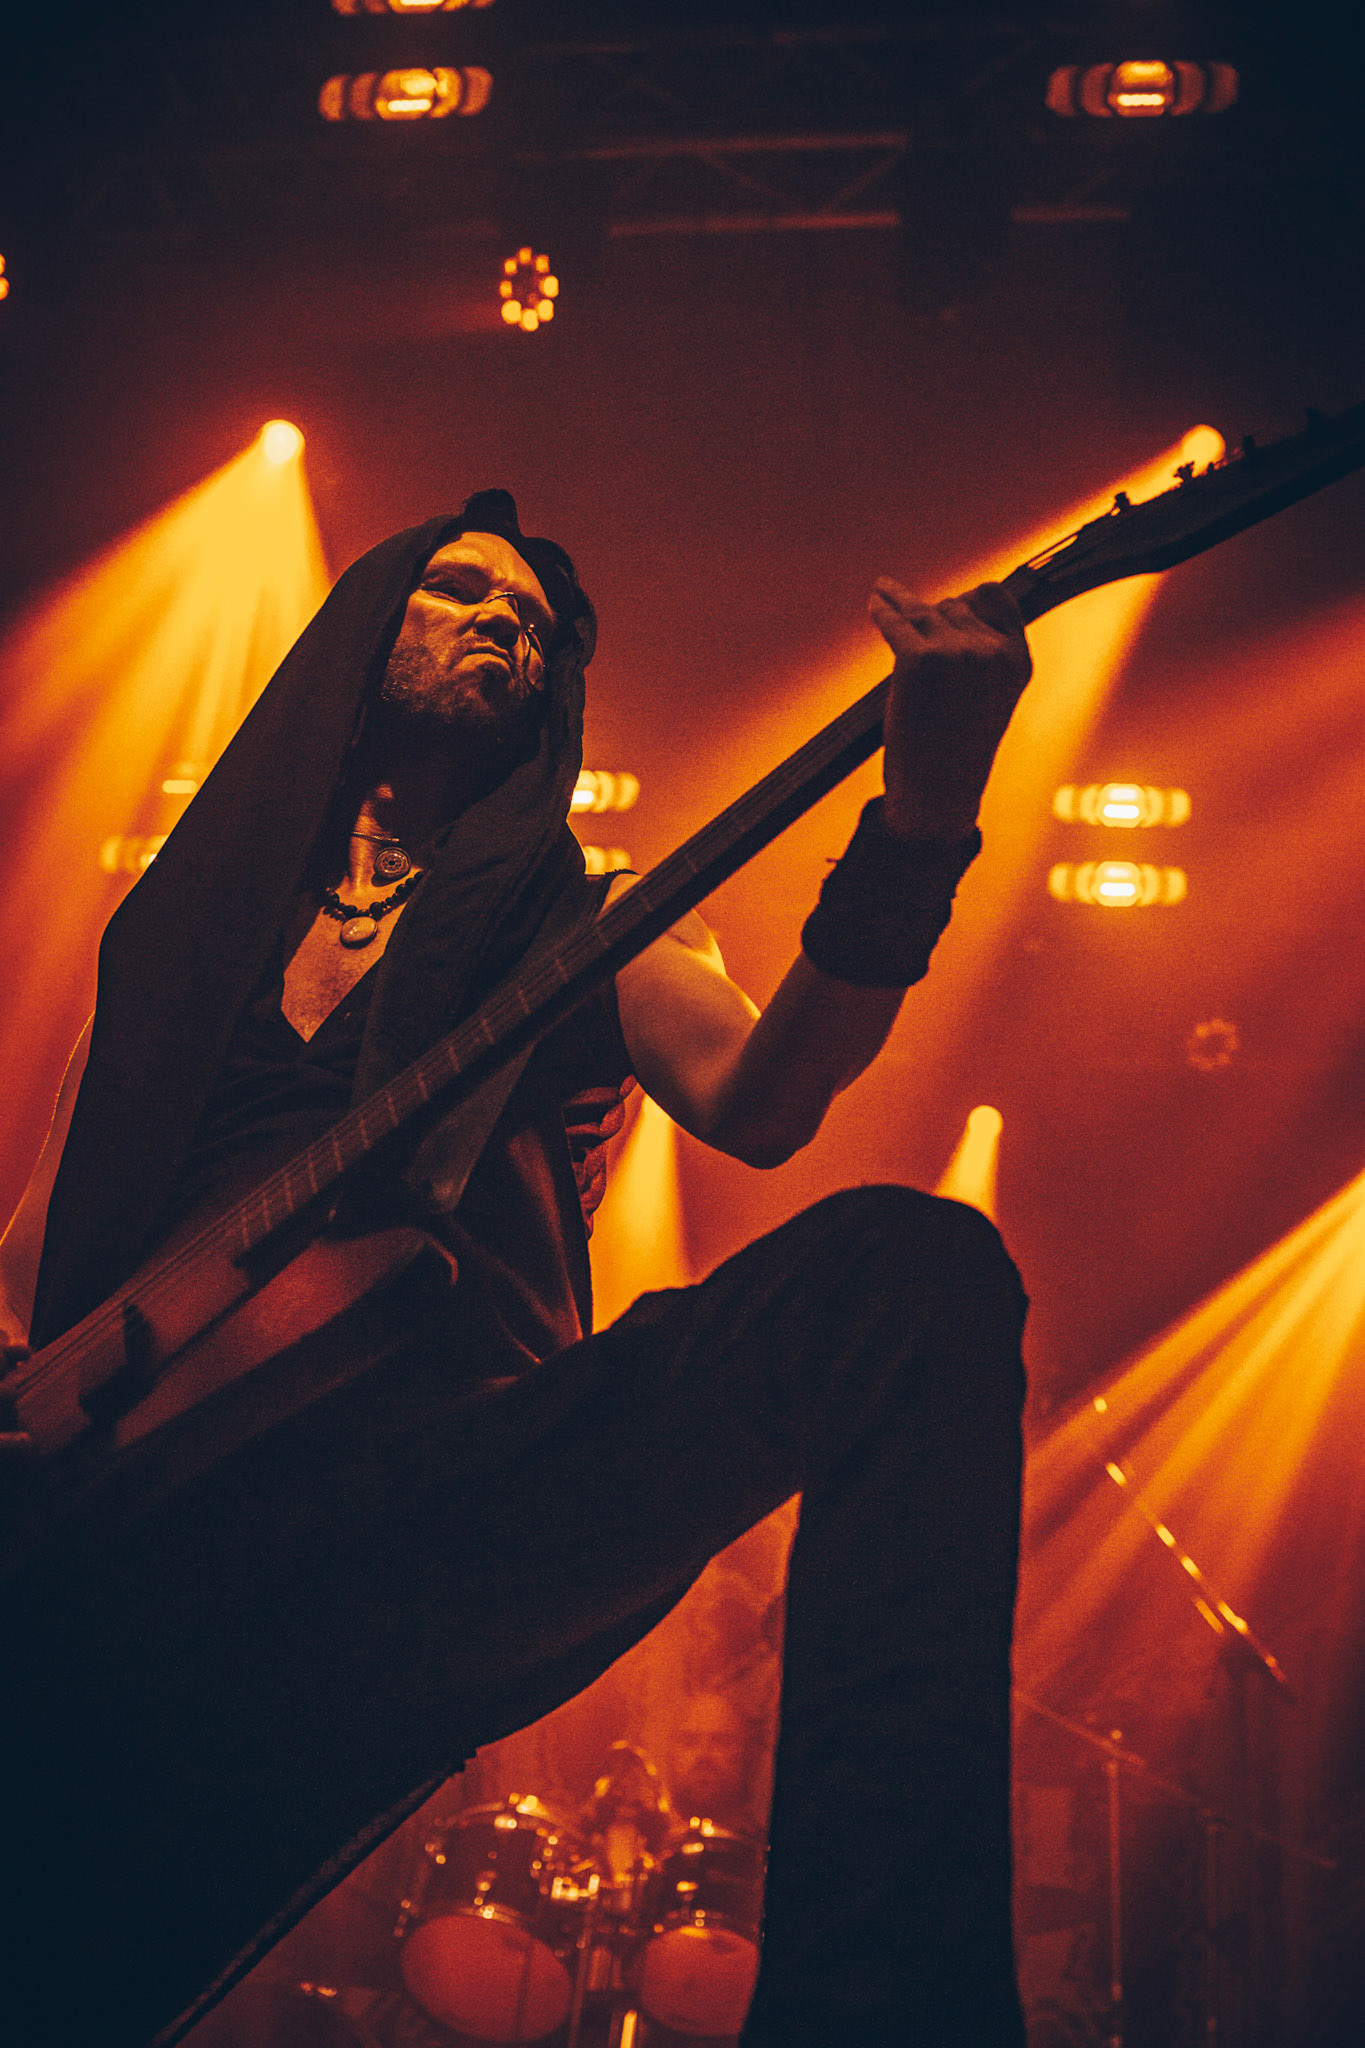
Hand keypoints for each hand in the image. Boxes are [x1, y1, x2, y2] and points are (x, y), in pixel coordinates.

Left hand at [870, 579, 1031, 840]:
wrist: (939, 790)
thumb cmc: (958, 748)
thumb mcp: (990, 696)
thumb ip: (983, 656)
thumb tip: (948, 608)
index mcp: (1017, 659)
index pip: (998, 599)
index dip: (972, 595)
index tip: (955, 595)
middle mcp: (992, 651)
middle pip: (954, 606)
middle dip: (933, 615)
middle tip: (910, 612)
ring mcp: (957, 652)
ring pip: (923, 611)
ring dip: (899, 601)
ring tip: (882, 591)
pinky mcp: (921, 658)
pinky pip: (896, 623)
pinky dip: (881, 610)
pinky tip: (874, 603)